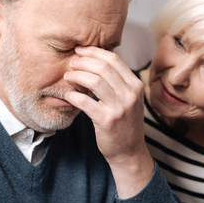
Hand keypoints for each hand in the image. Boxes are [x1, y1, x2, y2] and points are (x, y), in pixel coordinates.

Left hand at [64, 47, 153, 197]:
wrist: (129, 151)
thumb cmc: (125, 123)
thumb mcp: (129, 99)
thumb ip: (118, 82)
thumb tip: (95, 61)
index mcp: (135, 85)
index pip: (114, 59)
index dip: (94, 52)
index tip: (81, 51)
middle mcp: (130, 94)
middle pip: (103, 67)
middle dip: (83, 62)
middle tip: (72, 63)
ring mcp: (119, 107)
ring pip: (94, 81)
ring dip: (76, 76)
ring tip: (68, 77)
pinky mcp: (107, 120)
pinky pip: (85, 102)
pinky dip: (73, 96)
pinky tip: (69, 96)